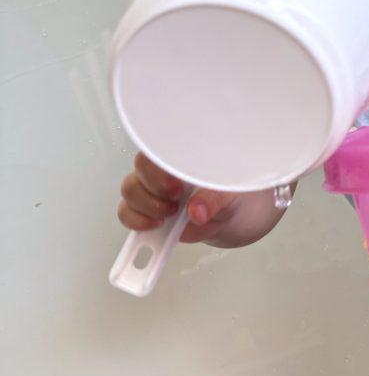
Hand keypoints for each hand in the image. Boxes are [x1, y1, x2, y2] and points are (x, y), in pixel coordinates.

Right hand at [118, 153, 288, 247]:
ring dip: (145, 207)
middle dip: (153, 190)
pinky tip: (154, 227)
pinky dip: (136, 222)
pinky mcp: (148, 211)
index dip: (161, 168)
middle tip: (175, 205)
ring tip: (169, 217)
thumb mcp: (232, 195)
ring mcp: (154, 189)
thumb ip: (214, 200)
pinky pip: (128, 213)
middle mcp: (166, 167)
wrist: (233, 217)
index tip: (176, 187)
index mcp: (186, 154)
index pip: (160, 147)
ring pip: (131, 189)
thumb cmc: (233, 194)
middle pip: (140, 168)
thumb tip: (197, 211)